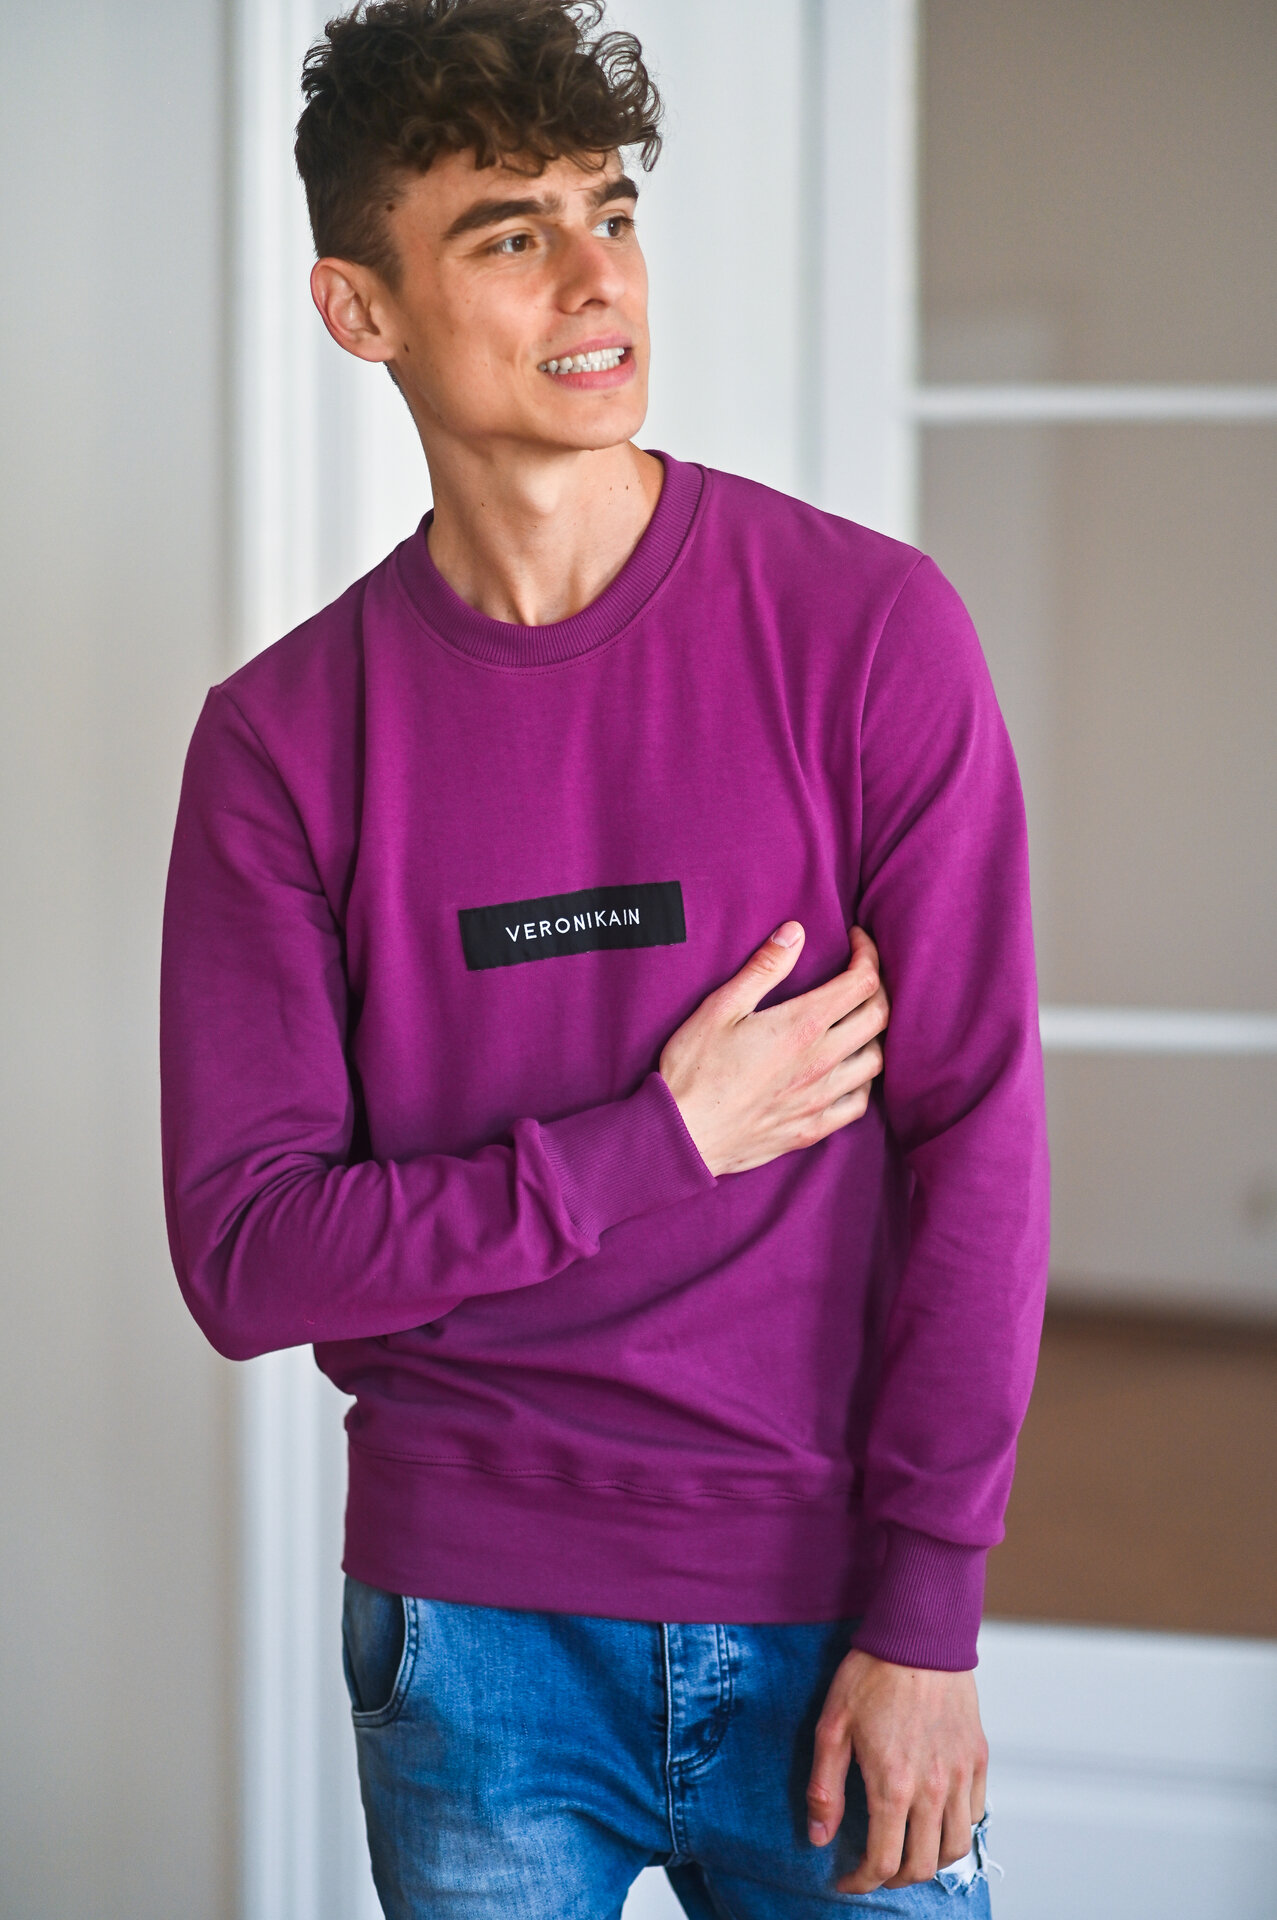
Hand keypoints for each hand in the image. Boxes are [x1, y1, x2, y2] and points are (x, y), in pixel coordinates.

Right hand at [658, 924, 887, 1176]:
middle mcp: (821, 1062)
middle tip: (860, 974)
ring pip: (876, 1061)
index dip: (868, 956)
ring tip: (858, 1019)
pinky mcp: (813, 1129)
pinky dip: (863, 1080)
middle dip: (878, 987)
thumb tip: (796, 932)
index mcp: (802, 1026)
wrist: (682, 1136)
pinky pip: (859, 1103)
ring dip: (875, 1034)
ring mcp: (820, 1099)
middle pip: (879, 1018)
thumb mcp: (720, 1008)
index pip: (862, 983)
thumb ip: (764, 968)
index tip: (856, 941)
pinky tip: (848, 1070)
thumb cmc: (694, 1069)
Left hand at [806, 1649, 987, 1891]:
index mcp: (893, 1785)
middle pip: (922, 1865)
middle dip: (895, 1879)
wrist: (919, 1633)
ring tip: (907, 1851)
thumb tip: (820, 1837)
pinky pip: (976, 1814)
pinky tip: (936, 1819)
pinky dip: (957, 1829)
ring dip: (931, 1861)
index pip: (883, 1862)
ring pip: (957, 1847)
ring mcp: (960, 1775)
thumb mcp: (832, 1726)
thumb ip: (825, 1788)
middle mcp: (933, 1789)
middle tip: (875, 1869)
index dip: (861, 1883)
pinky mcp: (977, 1758)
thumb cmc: (871, 1674)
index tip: (847, 1881)